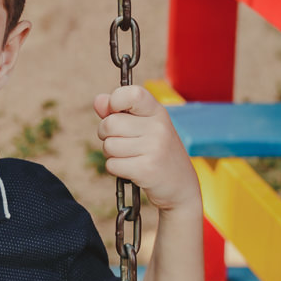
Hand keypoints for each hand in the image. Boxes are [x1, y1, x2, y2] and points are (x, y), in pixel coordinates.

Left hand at [94, 85, 199, 211]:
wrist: (182, 187)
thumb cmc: (157, 153)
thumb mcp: (145, 127)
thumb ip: (119, 111)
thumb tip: (98, 100)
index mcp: (157, 112)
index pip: (131, 93)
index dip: (115, 101)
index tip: (115, 112)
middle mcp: (158, 127)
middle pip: (109, 124)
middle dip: (106, 135)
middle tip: (121, 142)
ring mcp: (154, 148)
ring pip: (108, 146)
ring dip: (112, 154)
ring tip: (129, 157)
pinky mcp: (146, 169)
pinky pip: (112, 164)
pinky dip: (116, 169)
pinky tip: (131, 170)